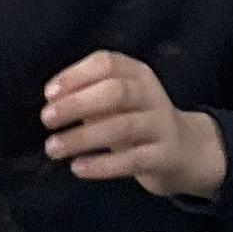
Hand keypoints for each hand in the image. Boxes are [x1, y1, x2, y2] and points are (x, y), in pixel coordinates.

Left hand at [41, 52, 226, 200]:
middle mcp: (151, 94)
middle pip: (115, 91)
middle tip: (47, 119)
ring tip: (53, 148)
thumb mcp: (118, 101)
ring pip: (122, 127)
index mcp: (137, 73)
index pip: (106, 63)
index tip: (49, 93)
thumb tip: (52, 103)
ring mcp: (160, 125)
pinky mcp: (163, 156)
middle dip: (77, 104)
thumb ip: (89, 96)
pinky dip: (102, 165)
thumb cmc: (138, 120)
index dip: (75, 75)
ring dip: (83, 138)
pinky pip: (132, 160)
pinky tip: (78, 168)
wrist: (185, 150)